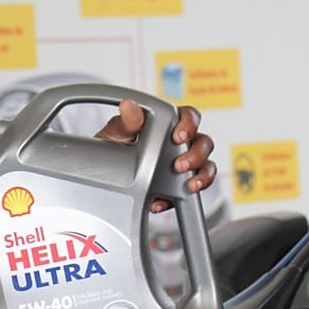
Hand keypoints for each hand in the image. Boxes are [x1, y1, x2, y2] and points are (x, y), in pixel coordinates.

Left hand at [95, 99, 217, 211]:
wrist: (102, 172)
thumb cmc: (114, 145)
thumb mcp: (116, 132)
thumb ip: (126, 121)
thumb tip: (128, 106)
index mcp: (169, 123)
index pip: (189, 116)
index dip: (189, 124)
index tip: (178, 136)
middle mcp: (181, 143)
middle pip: (204, 143)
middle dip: (196, 155)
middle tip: (179, 165)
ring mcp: (183, 164)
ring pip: (206, 167)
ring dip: (201, 177)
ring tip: (187, 186)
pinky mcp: (178, 186)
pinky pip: (189, 193)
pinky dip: (176, 199)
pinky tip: (160, 202)